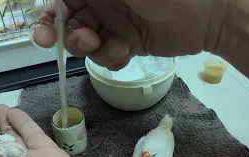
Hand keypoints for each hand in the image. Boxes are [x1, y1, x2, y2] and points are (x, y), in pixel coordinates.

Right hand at [32, 0, 222, 70]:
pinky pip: (108, 57)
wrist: (206, 12)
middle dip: (72, 39)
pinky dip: (112, 58)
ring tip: (115, 46)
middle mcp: (101, 3)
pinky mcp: (128, 44)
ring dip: (95, 51)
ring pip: (88, 45)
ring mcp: (115, 25)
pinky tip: (126, 53)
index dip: (48, 20)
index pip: (61, 3)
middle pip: (70, 26)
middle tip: (86, 43)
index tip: (42, 38)